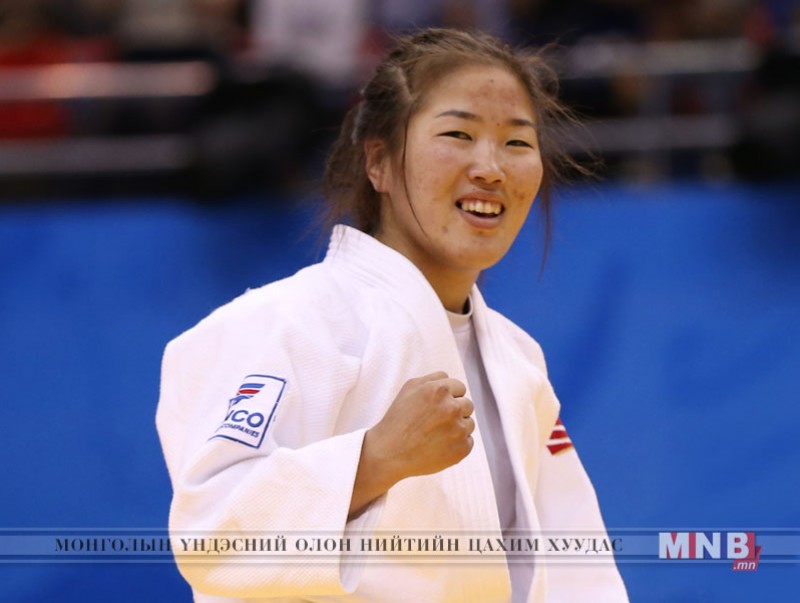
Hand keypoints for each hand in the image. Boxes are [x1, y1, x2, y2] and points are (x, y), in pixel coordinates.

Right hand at [350, 372, 473, 516]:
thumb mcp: (409, 388)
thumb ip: (433, 378)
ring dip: (457, 427)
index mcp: (440, 390)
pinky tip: (439, 446)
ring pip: (469, 423)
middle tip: (435, 421)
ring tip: (435, 435)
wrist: (389, 452)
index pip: (460, 387)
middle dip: (455, 411)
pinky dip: (457, 444)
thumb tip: (451, 379)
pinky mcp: (461, 449)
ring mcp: (458, 430)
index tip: (437, 406)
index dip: (449, 396)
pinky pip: (468, 442)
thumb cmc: (398, 418)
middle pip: (468, 404)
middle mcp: (451, 408)